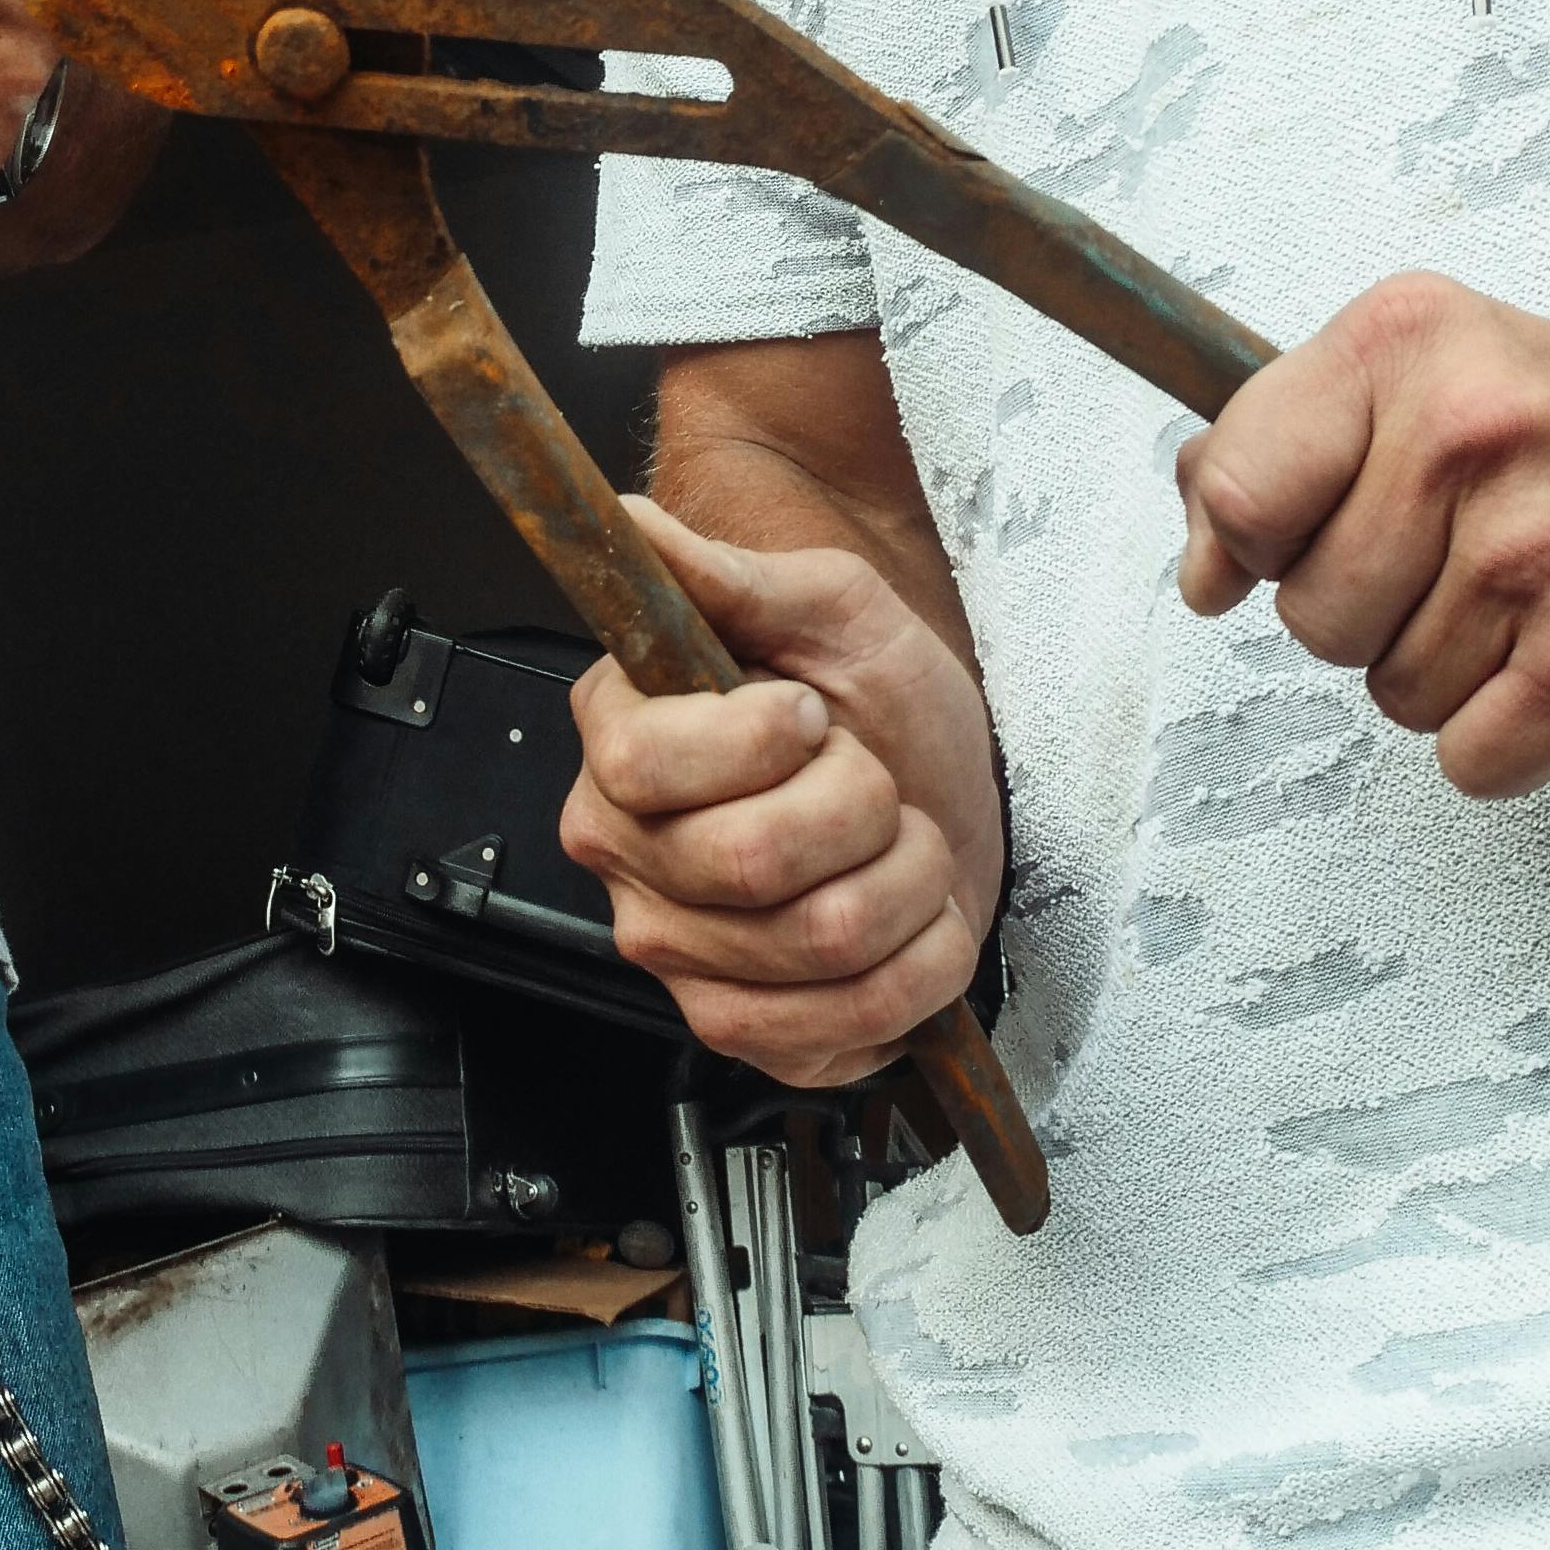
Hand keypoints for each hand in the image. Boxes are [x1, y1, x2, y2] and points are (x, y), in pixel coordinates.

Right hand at [557, 495, 1002, 1088]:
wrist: (930, 766)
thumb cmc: (866, 683)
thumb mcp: (822, 604)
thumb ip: (721, 571)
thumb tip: (629, 520)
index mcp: (619, 742)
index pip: (647, 765)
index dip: (754, 740)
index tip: (805, 711)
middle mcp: (630, 857)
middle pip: (747, 862)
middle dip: (859, 807)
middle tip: (871, 780)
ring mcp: (683, 955)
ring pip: (818, 942)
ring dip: (906, 883)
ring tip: (898, 845)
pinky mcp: (752, 1028)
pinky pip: (844, 1029)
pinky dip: (918, 969)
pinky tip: (908, 921)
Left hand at [1173, 271, 1549, 796]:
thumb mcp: (1429, 372)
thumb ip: (1285, 446)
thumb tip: (1200, 561)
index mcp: (1404, 346)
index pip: (1238, 493)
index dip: (1257, 546)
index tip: (1310, 543)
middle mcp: (1467, 438)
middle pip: (1313, 615)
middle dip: (1377, 614)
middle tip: (1474, 562)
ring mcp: (1535, 555)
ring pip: (1391, 694)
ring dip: (1456, 675)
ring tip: (1539, 604)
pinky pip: (1467, 758)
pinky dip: (1513, 736)